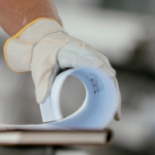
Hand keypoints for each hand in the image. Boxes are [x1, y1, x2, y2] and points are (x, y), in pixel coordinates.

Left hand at [3, 18, 120, 119]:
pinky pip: (106, 76)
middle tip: (114, 114)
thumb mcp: (40, 68)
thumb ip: (42, 84)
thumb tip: (41, 100)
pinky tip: (110, 105)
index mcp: (73, 52)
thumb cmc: (44, 52)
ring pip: (109, 76)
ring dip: (113, 94)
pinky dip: (109, 90)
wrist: (46, 39)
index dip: (102, 74)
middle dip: (112, 93)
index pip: (92, 62)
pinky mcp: (95, 62)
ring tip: (114, 114)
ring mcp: (94, 57)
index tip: (110, 88)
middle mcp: (88, 53)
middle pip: (106, 73)